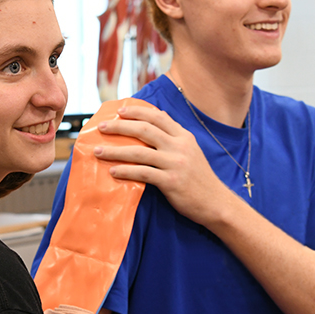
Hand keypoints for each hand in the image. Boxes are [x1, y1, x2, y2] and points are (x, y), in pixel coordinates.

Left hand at [93, 104, 232, 227]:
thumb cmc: (200, 178)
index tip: (119, 111)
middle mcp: (180, 146)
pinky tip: (113, 171)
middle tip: (102, 127)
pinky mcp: (171, 181)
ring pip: (139, 151)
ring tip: (98, 151)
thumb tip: (160, 117)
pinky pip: (142, 173)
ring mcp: (175, 163)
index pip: (157, 116)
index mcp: (184, 136)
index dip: (137, 112)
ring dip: (115, 150)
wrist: (216, 203)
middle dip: (120, 126)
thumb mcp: (192, 151)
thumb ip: (175, 137)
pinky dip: (125, 171)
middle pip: (144, 129)